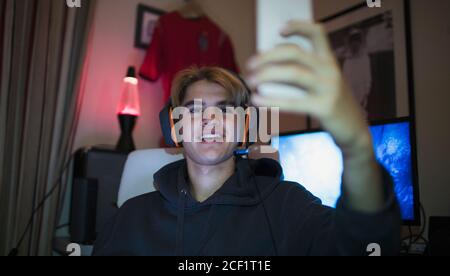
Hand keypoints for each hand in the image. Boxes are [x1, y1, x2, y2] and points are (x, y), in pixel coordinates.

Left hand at [246, 20, 371, 153]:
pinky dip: (272, 100)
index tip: (279, 30)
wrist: (354, 129)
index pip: (316, 33)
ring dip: (267, 74)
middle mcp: (330, 70)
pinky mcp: (324, 107)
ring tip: (250, 81)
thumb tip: (266, 64)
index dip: (298, 27)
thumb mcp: (321, 82)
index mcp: (328, 60)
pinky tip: (257, 100)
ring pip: (293, 73)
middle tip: (250, 65)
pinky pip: (293, 101)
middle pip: (295, 52)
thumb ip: (301, 71)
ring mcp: (329, 88)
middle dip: (268, 56)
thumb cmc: (329, 103)